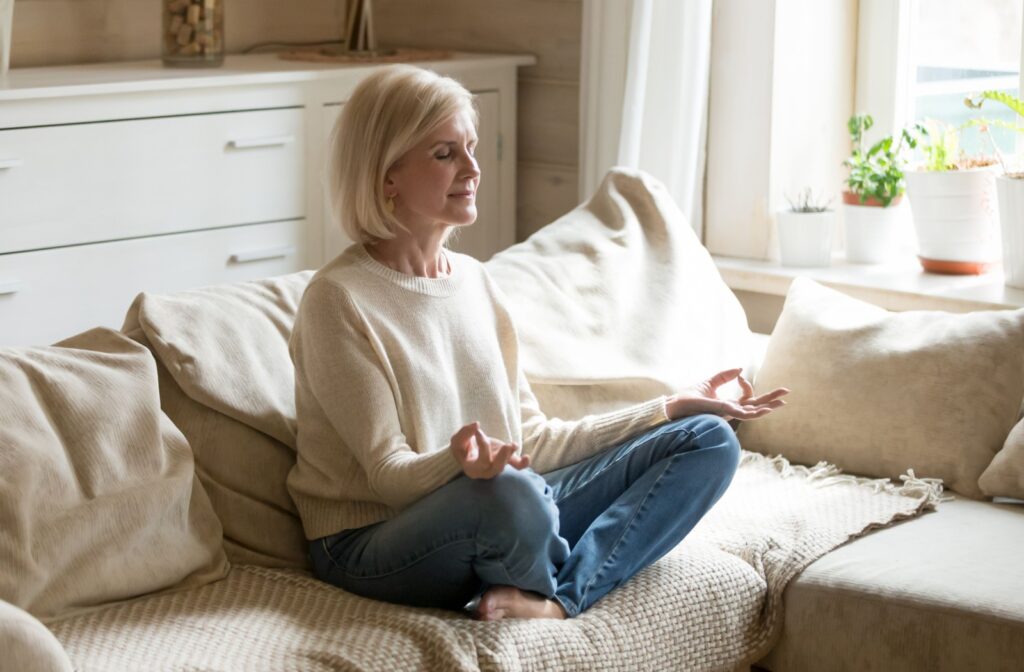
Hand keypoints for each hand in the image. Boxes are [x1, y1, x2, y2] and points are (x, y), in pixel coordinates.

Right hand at [449, 421, 530, 479]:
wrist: (469, 451)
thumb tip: (476, 425)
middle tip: (506, 446)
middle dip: (502, 457)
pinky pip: (516, 465)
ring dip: (510, 454)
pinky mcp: (506, 459)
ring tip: (512, 444)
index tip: (478, 430)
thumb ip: (465, 432)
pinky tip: (527, 457)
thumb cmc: (462, 448)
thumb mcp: (457, 440)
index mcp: (473, 469)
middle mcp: (486, 471)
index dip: (482, 445)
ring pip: (505, 464)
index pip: (482, 460)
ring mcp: (497, 466)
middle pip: (496, 468)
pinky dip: (523, 463)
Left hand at [665, 368, 788, 421]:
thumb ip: (724, 376)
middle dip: (771, 399)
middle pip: (755, 405)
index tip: (739, 376)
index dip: (748, 385)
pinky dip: (753, 412)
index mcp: (728, 404)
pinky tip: (764, 409)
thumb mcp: (709, 383)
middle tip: (787, 393)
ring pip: (751, 412)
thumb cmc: (688, 398)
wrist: (674, 406)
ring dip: (766, 407)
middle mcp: (730, 411)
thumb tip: (740, 369)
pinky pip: (740, 415)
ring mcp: (726, 414)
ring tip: (781, 404)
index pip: (747, 396)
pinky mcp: (721, 414)